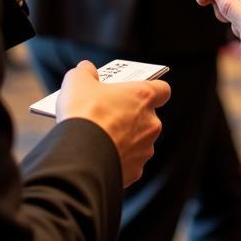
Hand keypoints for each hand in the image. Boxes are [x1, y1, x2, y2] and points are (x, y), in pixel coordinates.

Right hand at [57, 61, 170, 185]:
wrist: (80, 155)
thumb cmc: (84, 114)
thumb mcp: (78, 81)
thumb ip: (86, 72)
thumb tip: (86, 70)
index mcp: (144, 96)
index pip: (162, 90)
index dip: (151, 90)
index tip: (136, 92)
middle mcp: (151, 122)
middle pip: (147, 117)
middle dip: (130, 117)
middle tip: (108, 116)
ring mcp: (145, 148)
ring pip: (139, 142)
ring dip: (125, 140)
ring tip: (100, 139)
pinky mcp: (135, 171)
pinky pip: (129, 162)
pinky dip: (118, 160)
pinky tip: (100, 157)